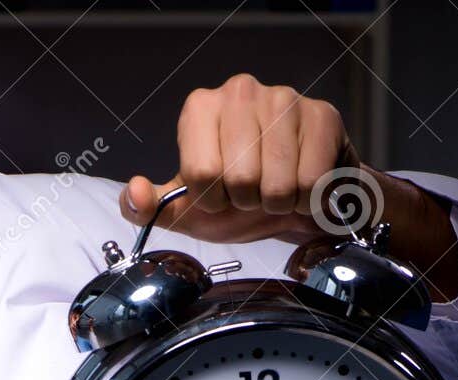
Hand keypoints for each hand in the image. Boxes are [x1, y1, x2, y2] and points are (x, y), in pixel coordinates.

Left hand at [120, 73, 457, 299]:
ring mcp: (284, 99)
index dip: (212, 200)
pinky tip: (303, 186)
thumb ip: (147, 208)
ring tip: (277, 192)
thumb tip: (135, 191)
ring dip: (278, 204)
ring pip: (277, 184)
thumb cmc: (236, 200)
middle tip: (252, 196)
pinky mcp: (322, 115)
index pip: (200, 173)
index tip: (219, 197)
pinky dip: (307, 200)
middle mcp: (240, 91)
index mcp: (200, 108)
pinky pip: (311, 181)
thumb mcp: (185, 209)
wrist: (293, 200)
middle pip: (240, 179)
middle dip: (246, 203)